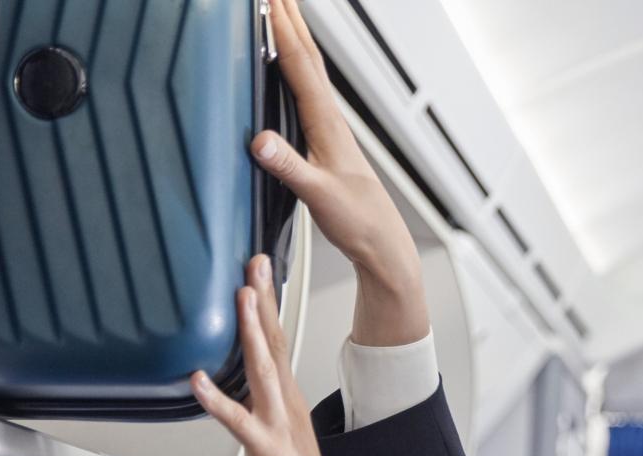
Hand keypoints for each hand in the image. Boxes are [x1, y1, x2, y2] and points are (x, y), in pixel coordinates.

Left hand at [191, 256, 396, 455]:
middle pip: (275, 347)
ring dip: (252, 334)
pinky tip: (199, 383)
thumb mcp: (278, 454)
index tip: (259, 275)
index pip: (277, 347)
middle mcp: (287, 414)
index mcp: (289, 409)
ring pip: (265, 373)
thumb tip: (241, 407)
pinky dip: (219, 403)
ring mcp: (280, 433)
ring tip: (241, 300)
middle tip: (255, 264)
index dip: (268, 309)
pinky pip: (242, 425)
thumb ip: (258, 426)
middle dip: (264, 303)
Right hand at [253, 0, 427, 344]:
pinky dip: (296, 68)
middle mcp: (331, 121)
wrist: (383, 244)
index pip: (300, 66)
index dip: (281, 30)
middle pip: (308, 57)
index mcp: (327, 126)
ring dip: (294, 37)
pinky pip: (308, 92)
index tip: (267, 1)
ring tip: (281, 12)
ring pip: (310, 71)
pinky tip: (290, 68)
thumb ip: (288, 168)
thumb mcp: (318, 196)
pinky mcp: (327, 142)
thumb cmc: (358, 222)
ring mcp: (330, 129)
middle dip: (290, 19)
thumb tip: (259, 141)